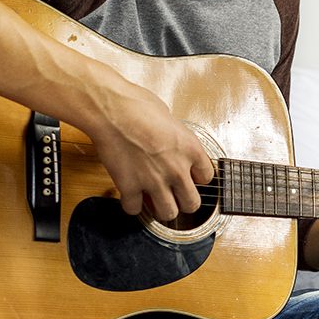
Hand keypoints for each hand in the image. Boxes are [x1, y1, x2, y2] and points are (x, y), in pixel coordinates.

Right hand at [93, 88, 214, 221]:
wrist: (111, 110)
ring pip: (167, 213)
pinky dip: (131, 205)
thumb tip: (171, 142)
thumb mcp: (169, 117)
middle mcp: (177, 169)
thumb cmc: (137, 105)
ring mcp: (154, 181)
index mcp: (190, 149)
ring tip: (154, 200)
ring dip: (161, 208)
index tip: (189, 177)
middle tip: (174, 195)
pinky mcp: (130, 187)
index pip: (207, 177)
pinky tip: (131, 196)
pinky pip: (134, 210)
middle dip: (183, 201)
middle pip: (192, 203)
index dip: (196, 179)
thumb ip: (175, 137)